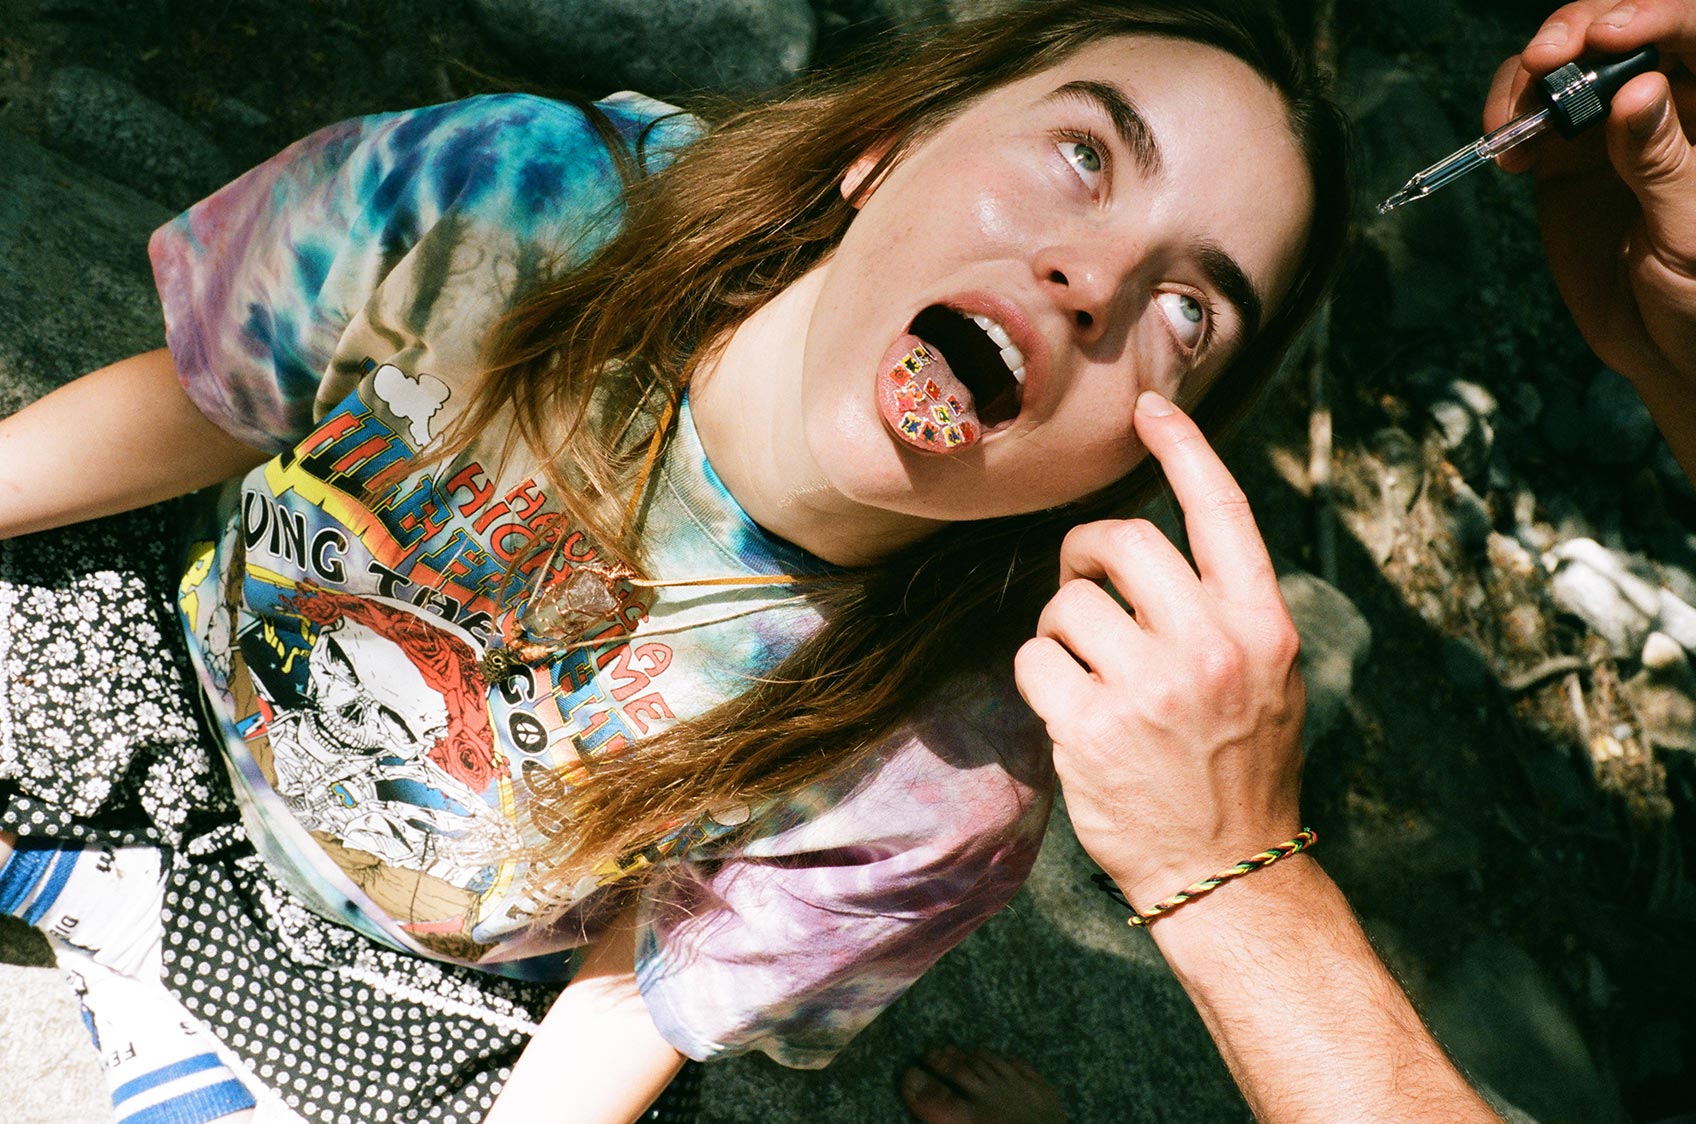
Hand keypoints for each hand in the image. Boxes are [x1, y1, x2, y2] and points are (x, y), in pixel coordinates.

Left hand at [1013, 391, 1304, 911]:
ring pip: (1067, 603)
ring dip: (1061, 627)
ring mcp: (1150, 689)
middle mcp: (1211, 646)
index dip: (1184, 447)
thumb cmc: (1238, 765)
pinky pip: (1034, 659)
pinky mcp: (1091, 728)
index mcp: (1262, 625)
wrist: (1227, 870)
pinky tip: (1067, 710)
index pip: (1222, 510)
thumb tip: (1147, 548)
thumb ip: (1221, 608)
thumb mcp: (1267, 676)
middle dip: (1086, 554)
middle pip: (1122, 541)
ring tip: (1086, 670)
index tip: (1151, 407)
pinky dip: (1039, 676)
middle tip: (1083, 586)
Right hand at [1485, 0, 1695, 392]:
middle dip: (1578, 32)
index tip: (1606, 35)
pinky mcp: (1565, 156)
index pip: (1693, 29)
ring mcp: (1611, 125)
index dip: (1650, 16)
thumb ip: (1664, 160)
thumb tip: (1638, 91)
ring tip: (1509, 121)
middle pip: (1620, 30)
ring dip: (1530, 76)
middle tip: (1543, 60)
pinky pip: (1530, 112)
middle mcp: (1667, 99)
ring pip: (1567, 62)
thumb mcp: (1691, 230)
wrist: (1666, 348)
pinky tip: (1504, 149)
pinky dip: (1506, 118)